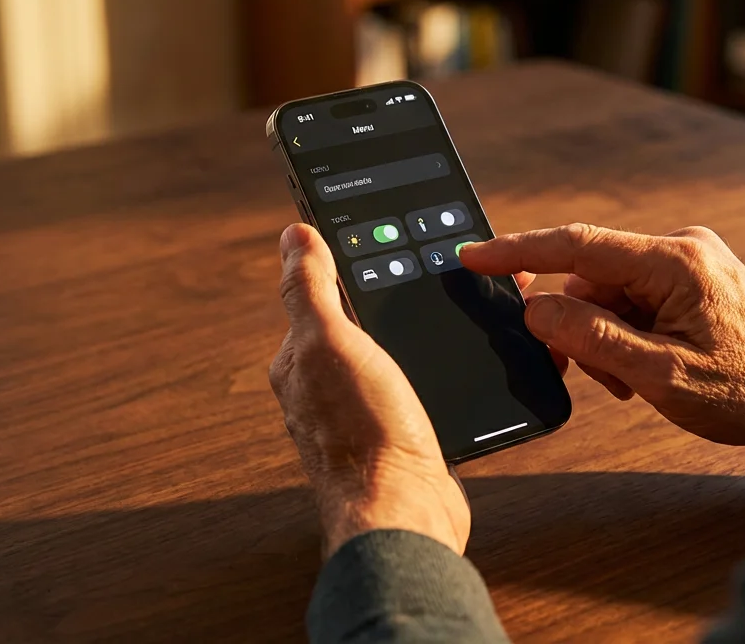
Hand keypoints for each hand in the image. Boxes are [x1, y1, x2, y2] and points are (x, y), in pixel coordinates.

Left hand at [268, 224, 469, 556]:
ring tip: (442, 317)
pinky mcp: (400, 436)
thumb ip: (311, 289)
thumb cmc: (364, 434)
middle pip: (357, 328)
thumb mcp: (331, 343)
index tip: (384, 244)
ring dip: (411, 339)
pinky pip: (413, 390)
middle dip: (386, 304)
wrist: (406, 510)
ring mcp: (363, 414)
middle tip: (425, 278)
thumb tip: (294, 235)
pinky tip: (450, 366)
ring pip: (388, 358)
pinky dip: (429, 373)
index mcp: (300, 362)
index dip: (348, 269)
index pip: (319, 299)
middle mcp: (325, 390)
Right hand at [460, 224, 744, 450]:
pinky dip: (626, 336)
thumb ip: (593, 339)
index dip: (517, 252)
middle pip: (590, 278)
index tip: (471, 256)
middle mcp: (681, 248)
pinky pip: (634, 301)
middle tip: (593, 376)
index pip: (576, 245)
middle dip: (579, 327)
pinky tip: (648, 369)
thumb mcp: (662, 375)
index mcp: (674, 261)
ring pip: (609, 294)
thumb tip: (537, 310)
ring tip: (637, 381)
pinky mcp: (693, 281)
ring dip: (605, 339)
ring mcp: (689, 263)